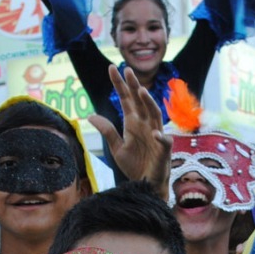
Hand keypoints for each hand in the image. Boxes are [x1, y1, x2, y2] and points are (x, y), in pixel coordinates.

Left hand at [91, 65, 168, 190]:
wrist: (145, 185)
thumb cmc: (134, 165)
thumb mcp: (116, 147)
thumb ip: (107, 130)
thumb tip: (90, 115)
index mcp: (133, 122)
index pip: (126, 99)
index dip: (119, 84)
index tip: (111, 68)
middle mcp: (145, 124)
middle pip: (139, 101)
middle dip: (134, 85)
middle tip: (127, 69)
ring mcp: (155, 135)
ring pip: (154, 114)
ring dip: (148, 103)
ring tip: (141, 91)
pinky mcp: (163, 150)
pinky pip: (164, 141)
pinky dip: (160, 137)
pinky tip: (154, 133)